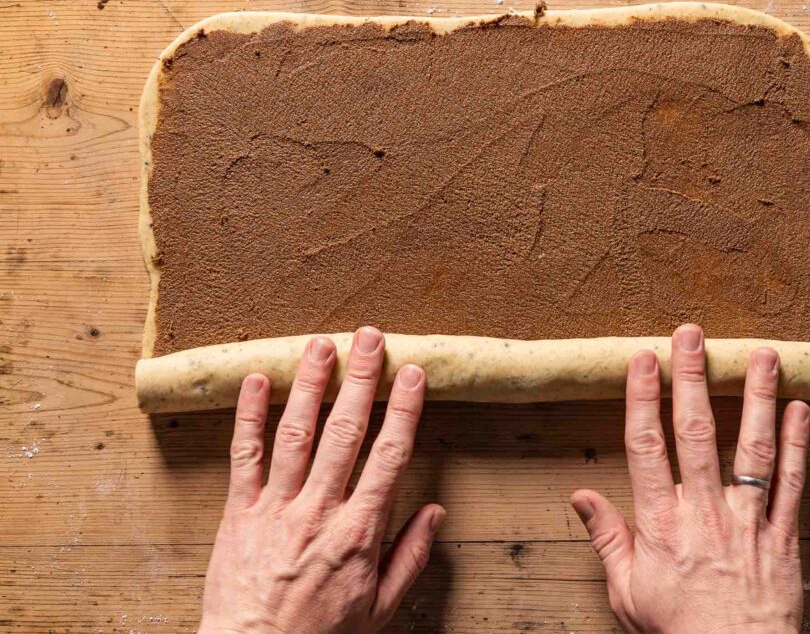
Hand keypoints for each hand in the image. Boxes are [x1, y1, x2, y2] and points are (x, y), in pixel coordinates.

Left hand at [199, 328, 443, 633]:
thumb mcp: (380, 608)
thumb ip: (410, 556)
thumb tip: (436, 512)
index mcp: (359, 532)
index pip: (389, 456)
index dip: (403, 409)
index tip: (411, 374)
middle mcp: (319, 510)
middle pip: (345, 432)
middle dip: (359, 379)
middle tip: (369, 337)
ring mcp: (276, 507)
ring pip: (296, 434)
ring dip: (309, 384)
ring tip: (319, 344)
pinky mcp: (238, 512)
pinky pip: (244, 456)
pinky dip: (249, 416)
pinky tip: (257, 381)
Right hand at [571, 324, 808, 632]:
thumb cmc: (677, 632)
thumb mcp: (626, 592)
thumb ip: (607, 538)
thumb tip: (581, 497)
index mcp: (661, 523)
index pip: (647, 447)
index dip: (643, 399)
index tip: (642, 359)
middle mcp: (704, 513)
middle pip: (698, 433)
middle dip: (693, 379)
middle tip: (692, 335)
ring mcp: (747, 521)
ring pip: (752, 448)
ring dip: (755, 397)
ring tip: (760, 354)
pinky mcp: (783, 536)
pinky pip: (793, 484)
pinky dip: (798, 444)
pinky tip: (799, 408)